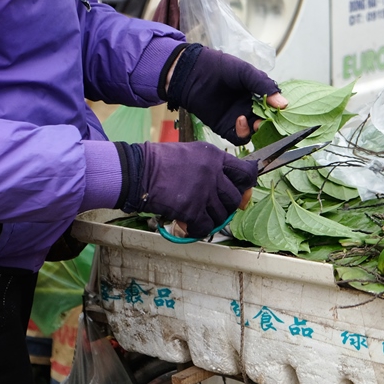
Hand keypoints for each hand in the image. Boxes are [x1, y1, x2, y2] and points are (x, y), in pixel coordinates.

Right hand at [117, 141, 256, 236]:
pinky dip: (199, 230)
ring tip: (198, 214)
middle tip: (213, 206)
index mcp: (215, 156)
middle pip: (234, 198)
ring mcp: (203, 191)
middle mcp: (213, 173)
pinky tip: (190, 225)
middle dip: (226, 205)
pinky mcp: (191, 209)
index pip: (245, 172)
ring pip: (221, 215)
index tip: (242, 189)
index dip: (246, 184)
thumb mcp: (193, 154)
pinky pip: (206, 227)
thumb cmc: (162, 162)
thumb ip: (216, 169)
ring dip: (211, 218)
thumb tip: (238, 194)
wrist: (138, 170)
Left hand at [164, 44, 287, 144]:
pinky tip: (240, 120)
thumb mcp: (246, 72)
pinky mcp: (225, 128)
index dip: (279, 111)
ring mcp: (238, 119)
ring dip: (258, 129)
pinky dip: (243, 133)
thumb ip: (265, 87)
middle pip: (267, 122)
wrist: (193, 73)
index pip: (274, 107)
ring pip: (255, 132)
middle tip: (271, 120)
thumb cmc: (219, 67)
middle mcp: (249, 108)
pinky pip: (239, 138)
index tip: (283, 112)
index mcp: (257, 94)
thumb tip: (284, 104)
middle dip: (271, 124)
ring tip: (256, 121)